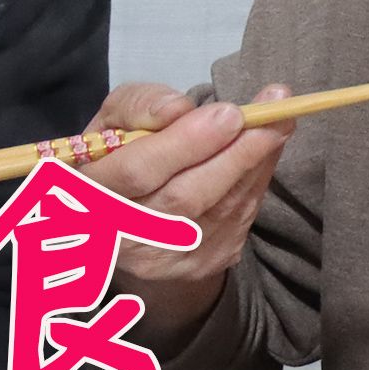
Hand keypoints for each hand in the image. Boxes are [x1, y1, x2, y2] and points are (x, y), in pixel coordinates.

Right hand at [76, 82, 292, 333]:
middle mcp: (121, 237)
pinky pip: (238, 219)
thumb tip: (178, 108)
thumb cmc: (117, 157)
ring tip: (282, 121)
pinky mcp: (200, 265)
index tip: (229, 112)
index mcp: (86, 196)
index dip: (184, 143)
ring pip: (219, 209)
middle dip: (235, 153)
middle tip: (274, 113)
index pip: (136, 173)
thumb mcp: (113, 120)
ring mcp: (164, 258)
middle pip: (185, 198)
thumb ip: (139, 105)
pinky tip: (266, 150)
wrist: (123, 220)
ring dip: (256, 163)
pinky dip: (257, 180)